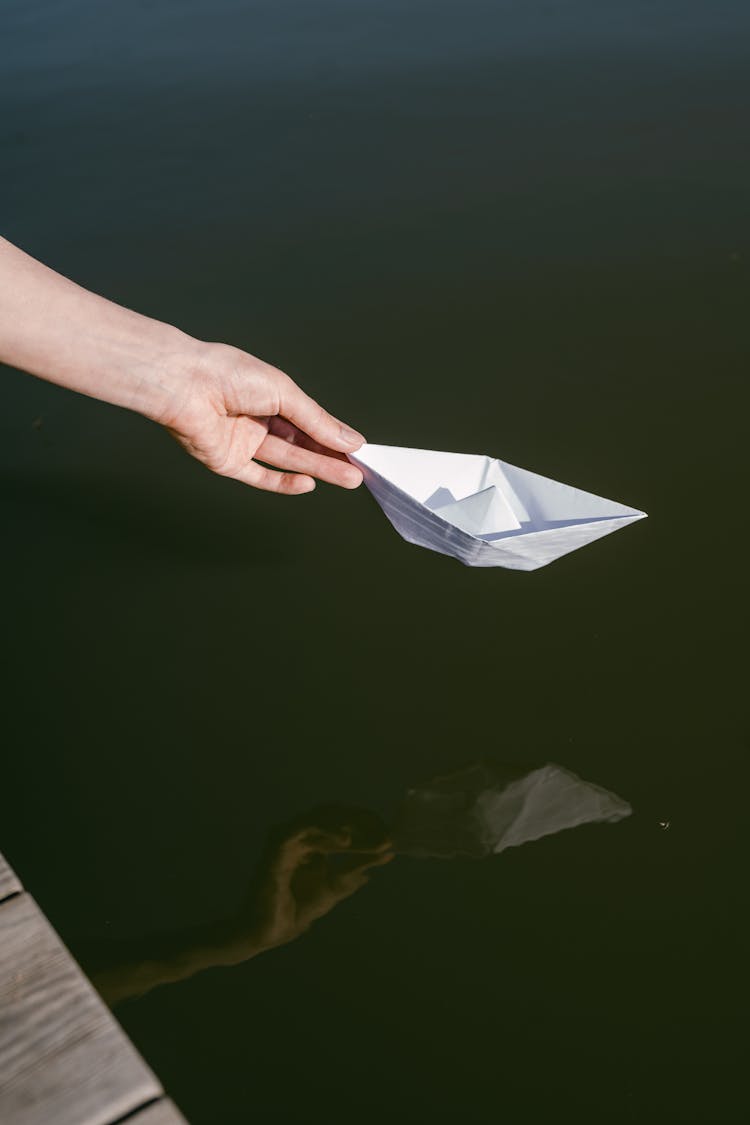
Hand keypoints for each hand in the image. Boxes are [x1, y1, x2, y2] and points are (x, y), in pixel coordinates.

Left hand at [158, 341, 365, 494]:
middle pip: (301, 443)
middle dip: (331, 457)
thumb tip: (350, 438)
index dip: (333, 435)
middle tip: (359, 472)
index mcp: (269, 395)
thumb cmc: (229, 374)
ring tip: (349, 479)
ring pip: (286, 460)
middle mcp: (256, 419)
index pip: (308, 420)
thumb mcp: (284, 393)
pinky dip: (283, 483)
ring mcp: (242, 442)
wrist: (184, 383)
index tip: (359, 449)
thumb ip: (317, 421)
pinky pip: (259, 476)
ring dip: (318, 469)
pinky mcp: (227, 461)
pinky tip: (308, 484)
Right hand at [244, 816, 393, 951]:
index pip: (342, 820)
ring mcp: (287, 838)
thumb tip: (387, 852)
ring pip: (320, 816)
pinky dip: (324, 830)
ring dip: (350, 824)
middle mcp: (300, 834)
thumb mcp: (336, 886)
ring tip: (374, 837)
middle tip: (386, 833)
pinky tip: (344, 839)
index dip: (367, 823)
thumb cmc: (297, 908)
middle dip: (363, 821)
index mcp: (313, 840)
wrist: (270, 932)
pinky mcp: (276, 847)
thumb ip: (358, 867)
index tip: (391, 834)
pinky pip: (301, 829)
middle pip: (334, 813)